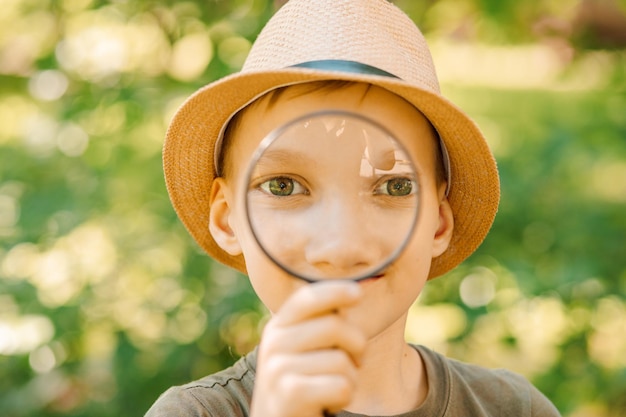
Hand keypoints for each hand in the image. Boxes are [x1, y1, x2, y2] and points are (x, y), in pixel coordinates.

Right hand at [250, 281, 365, 416]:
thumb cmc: (302, 384)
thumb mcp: (303, 350)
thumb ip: (321, 324)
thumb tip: (356, 289)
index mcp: (278, 326)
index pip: (307, 298)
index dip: (334, 292)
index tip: (357, 293)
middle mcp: (274, 343)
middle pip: (335, 326)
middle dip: (357, 346)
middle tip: (353, 363)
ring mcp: (278, 368)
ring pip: (342, 360)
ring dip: (349, 379)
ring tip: (331, 388)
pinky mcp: (289, 394)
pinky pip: (341, 385)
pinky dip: (343, 397)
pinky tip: (327, 403)